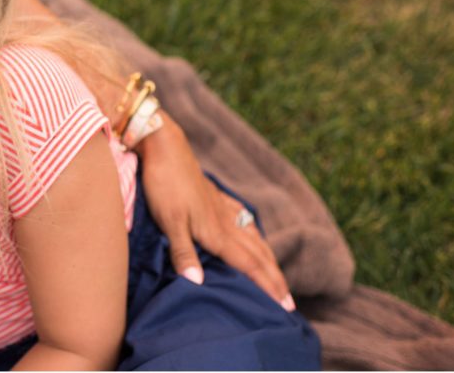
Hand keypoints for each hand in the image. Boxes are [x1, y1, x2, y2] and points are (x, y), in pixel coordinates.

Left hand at [135, 115, 295, 311]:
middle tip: (289, 303)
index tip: (286, 307)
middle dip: (274, 278)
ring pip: (252, 237)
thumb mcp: (169, 221)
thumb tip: (198, 283)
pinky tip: (253, 232)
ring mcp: (221, 207)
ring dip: (267, 258)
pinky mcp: (214, 196)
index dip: (267, 286)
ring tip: (276, 274)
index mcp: (217, 231)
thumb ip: (183, 252)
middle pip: (257, 254)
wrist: (164, 146)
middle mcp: (225, 221)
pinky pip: (242, 219)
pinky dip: (253, 232)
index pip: (249, 265)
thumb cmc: (164, 184)